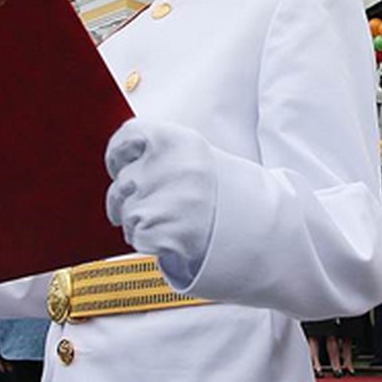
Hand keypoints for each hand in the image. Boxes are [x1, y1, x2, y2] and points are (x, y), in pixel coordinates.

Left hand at [104, 119, 217, 284]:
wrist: (264, 231)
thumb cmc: (229, 196)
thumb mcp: (199, 160)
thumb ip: (163, 157)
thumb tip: (122, 168)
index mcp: (176, 139)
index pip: (125, 137)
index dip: (117, 156)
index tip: (117, 168)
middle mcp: (166, 165)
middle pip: (122, 183)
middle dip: (128, 200)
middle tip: (158, 208)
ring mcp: (161, 198)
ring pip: (126, 214)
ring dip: (142, 224)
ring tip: (177, 224)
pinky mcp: (160, 231)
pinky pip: (136, 238)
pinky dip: (150, 243)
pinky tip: (177, 239)